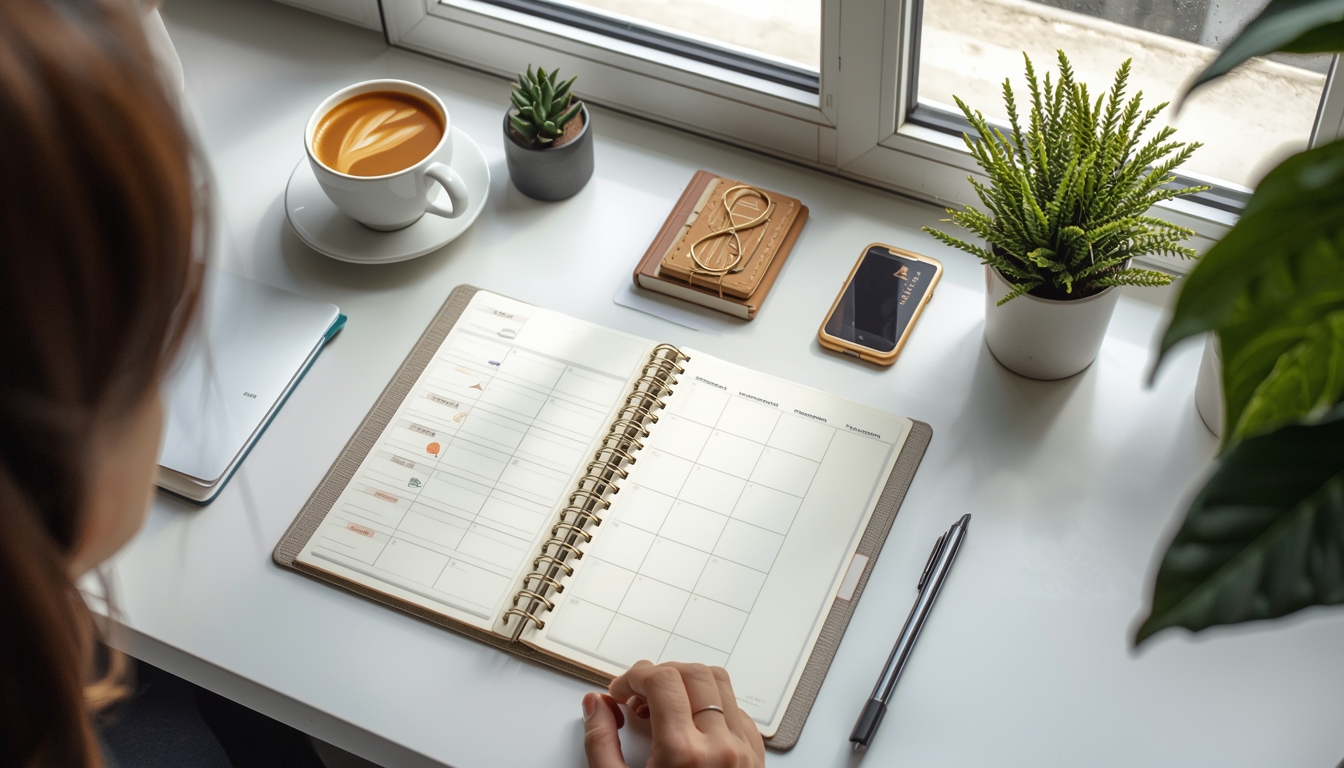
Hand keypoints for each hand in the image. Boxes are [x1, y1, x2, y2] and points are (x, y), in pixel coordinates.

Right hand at [583, 660, 765, 767]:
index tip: (621, 692)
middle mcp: (720, 747)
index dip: (634, 677)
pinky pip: (738, 709)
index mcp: (683, 754)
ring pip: (720, 682)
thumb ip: (600, 746)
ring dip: (688, 683)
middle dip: (660, 675)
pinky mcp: (757, 758)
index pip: (661, 680)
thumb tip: (595, 706)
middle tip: (639, 695)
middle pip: (692, 673)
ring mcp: (744, 751)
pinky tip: (690, 724)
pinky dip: (712, 704)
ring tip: (665, 706)